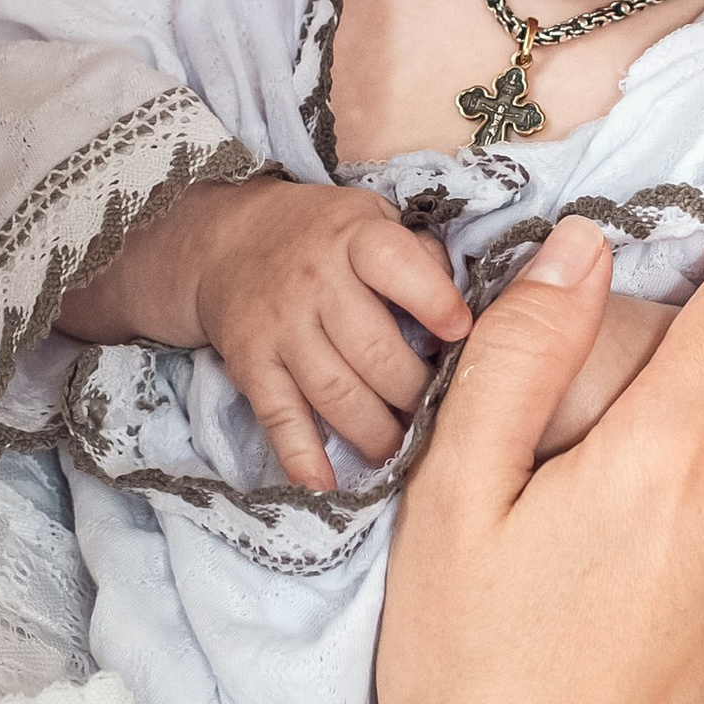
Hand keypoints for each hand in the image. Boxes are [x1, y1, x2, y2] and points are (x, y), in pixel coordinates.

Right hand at [57, 174, 472, 490]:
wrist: (229, 242)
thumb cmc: (326, 237)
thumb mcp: (376, 218)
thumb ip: (423, 257)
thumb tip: (474, 312)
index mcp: (354, 237)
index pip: (393, 264)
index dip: (431, 299)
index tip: (462, 333)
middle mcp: (313, 281)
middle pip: (372, 349)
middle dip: (414, 392)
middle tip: (442, 418)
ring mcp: (279, 326)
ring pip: (334, 391)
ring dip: (375, 432)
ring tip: (402, 452)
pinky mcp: (251, 365)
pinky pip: (277, 416)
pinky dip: (300, 455)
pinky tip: (327, 484)